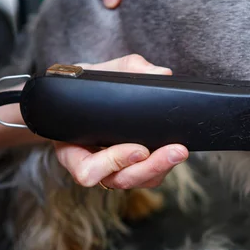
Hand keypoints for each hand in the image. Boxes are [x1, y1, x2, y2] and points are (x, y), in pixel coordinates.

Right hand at [54, 54, 188, 188]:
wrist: (86, 93)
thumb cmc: (84, 87)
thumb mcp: (97, 72)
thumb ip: (128, 68)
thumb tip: (162, 74)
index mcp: (71, 149)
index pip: (87, 171)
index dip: (113, 164)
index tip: (138, 148)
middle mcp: (91, 164)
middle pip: (119, 180)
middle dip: (149, 168)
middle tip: (173, 151)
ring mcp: (111, 170)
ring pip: (136, 181)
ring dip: (159, 169)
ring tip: (178, 151)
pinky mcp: (130, 167)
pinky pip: (146, 176)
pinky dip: (161, 167)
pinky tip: (173, 152)